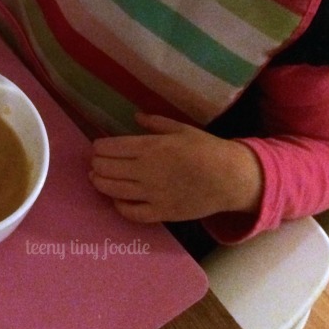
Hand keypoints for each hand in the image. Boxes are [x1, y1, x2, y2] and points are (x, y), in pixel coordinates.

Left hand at [88, 112, 262, 222]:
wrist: (232, 178)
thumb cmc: (207, 149)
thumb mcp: (181, 129)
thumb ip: (155, 123)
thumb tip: (135, 116)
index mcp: (150, 147)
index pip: (111, 148)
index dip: (99, 148)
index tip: (97, 147)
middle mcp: (146, 171)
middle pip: (106, 169)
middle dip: (96, 164)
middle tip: (96, 162)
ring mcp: (152, 194)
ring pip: (114, 190)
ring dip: (100, 183)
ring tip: (96, 178)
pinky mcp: (161, 213)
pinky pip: (132, 213)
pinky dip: (119, 206)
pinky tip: (116, 199)